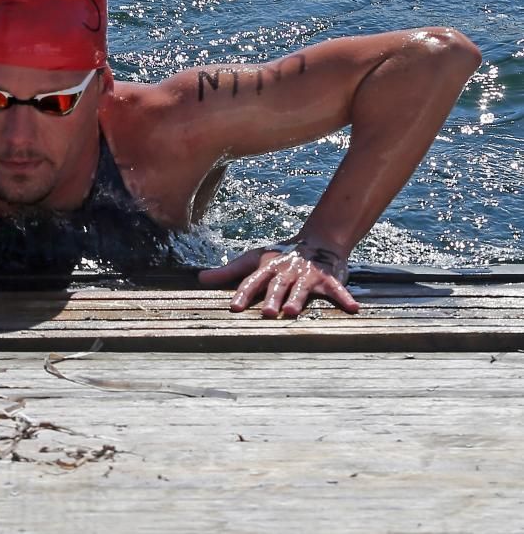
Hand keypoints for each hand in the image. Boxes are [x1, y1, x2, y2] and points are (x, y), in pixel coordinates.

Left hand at [198, 242, 358, 317]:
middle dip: (272, 298)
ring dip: (298, 298)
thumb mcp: (252, 261)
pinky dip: (345, 298)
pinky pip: (338, 290)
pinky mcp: (328, 279)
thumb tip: (199, 279)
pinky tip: (353, 309)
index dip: (243, 293)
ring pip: (302, 288)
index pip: (251, 281)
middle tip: (267, 312)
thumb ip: (228, 273)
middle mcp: (285, 271)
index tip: (235, 308)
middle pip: (276, 286)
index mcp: (266, 268)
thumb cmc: (278, 257)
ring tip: (293, 311)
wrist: (316, 241)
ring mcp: (307, 275)